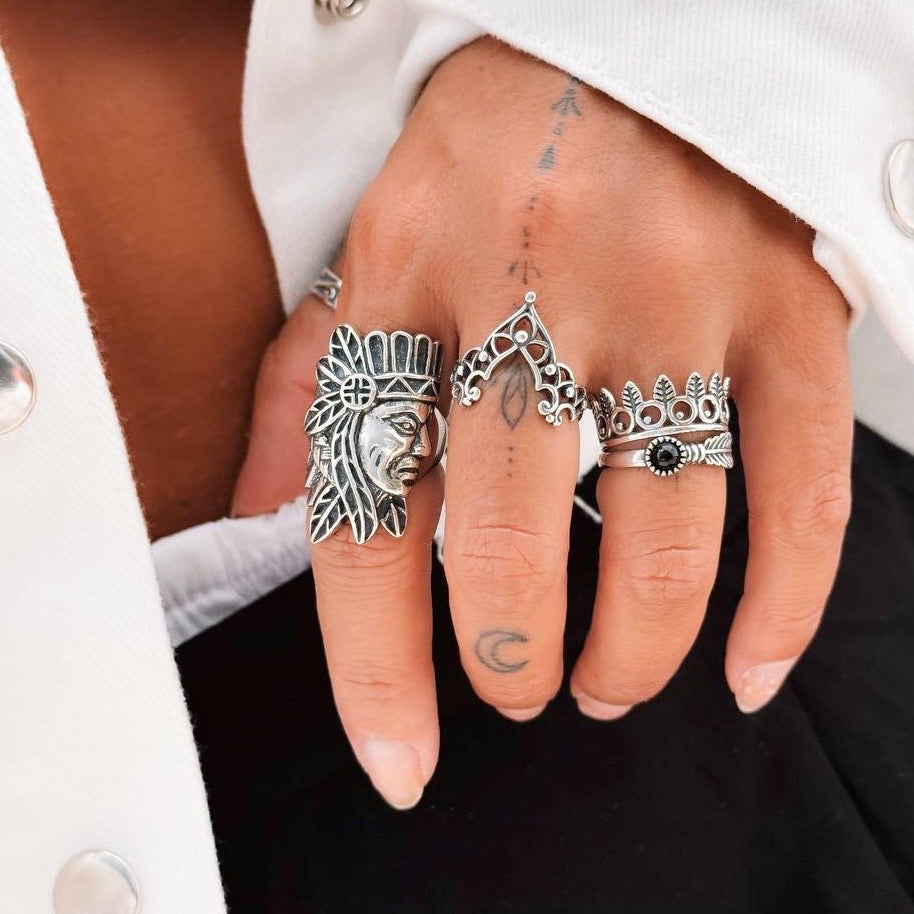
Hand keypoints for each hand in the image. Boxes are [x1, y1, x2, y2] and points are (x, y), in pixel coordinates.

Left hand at [233, 38, 851, 808]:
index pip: (362, 507)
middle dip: (505, 660)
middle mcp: (531, 287)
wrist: (619, 36)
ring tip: (609, 684)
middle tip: (515, 692)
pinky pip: (800, 482)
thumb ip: (307, 379)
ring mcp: (670, 294)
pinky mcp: (779, 302)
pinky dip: (783, 600)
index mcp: (404, 274)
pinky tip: (749, 665)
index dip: (375, 663)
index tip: (403, 759)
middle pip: (502, 538)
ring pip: (661, 532)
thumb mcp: (367, 243)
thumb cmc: (481, 153)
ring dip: (632, 648)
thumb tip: (258, 513)